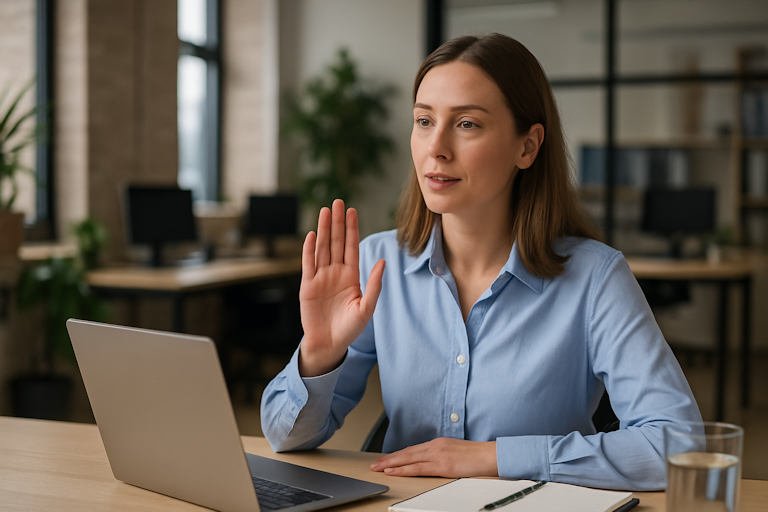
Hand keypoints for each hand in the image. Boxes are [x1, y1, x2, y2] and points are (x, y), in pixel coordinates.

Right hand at [298, 199, 384, 375]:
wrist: (329, 344)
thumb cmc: (350, 328)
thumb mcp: (367, 307)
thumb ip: (374, 284)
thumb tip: (383, 262)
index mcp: (351, 276)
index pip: (351, 246)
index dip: (351, 228)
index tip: (352, 211)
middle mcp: (335, 273)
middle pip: (336, 242)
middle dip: (337, 222)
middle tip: (337, 202)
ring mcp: (320, 278)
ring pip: (322, 248)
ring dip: (324, 230)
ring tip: (325, 211)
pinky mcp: (307, 286)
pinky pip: (308, 264)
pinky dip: (309, 249)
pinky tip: (312, 235)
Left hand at [369, 438, 497, 477]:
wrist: (491, 455)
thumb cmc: (477, 456)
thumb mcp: (456, 451)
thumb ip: (442, 454)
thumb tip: (433, 461)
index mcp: (438, 443)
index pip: (413, 449)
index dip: (398, 455)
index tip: (386, 459)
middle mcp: (435, 446)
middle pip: (406, 453)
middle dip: (389, 459)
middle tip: (374, 464)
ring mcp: (437, 455)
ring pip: (408, 459)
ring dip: (390, 464)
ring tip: (378, 468)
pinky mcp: (442, 465)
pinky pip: (417, 468)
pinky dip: (403, 470)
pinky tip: (393, 472)